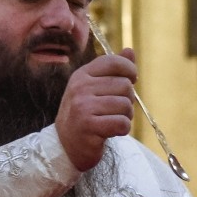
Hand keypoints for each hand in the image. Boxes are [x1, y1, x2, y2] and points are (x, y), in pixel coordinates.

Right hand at [57, 50, 136, 171]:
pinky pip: (122, 123)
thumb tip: (130, 51)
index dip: (129, 70)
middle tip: (115, 110)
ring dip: (126, 117)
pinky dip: (123, 129)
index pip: (114, 62)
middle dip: (127, 100)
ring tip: (112, 121)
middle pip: (125, 86)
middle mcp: (80, 88)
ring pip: (125, 106)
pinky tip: (111, 131)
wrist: (66, 145)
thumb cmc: (85, 114)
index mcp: (82, 75)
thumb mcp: (94, 88)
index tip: (131, 81)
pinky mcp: (88, 126)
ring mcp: (82, 106)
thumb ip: (112, 70)